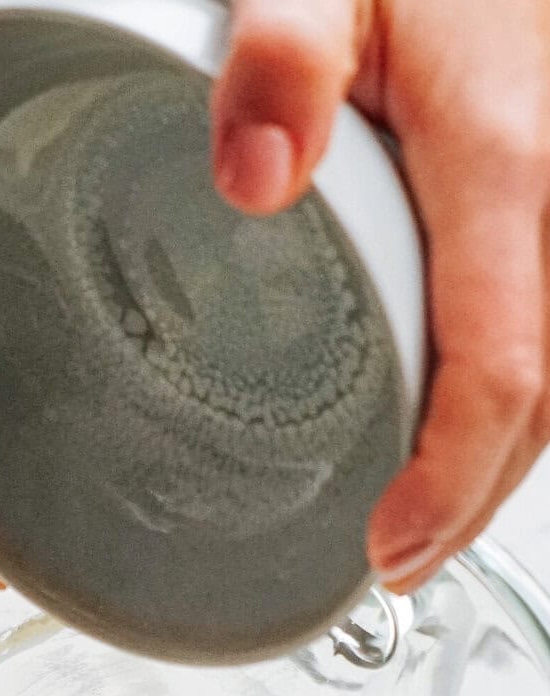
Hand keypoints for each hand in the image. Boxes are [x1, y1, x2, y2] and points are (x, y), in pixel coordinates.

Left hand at [212, 0, 549, 589]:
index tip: (391, 546)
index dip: (452, 482)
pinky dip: (515, 398)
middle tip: (397, 560)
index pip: (501, 370)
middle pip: (545, 399)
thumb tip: (251, 178)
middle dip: (474, 500)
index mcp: (501, 160)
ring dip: (498, 460)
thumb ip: (280, 58)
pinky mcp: (547, 204)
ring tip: (426, 519)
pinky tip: (462, 424)